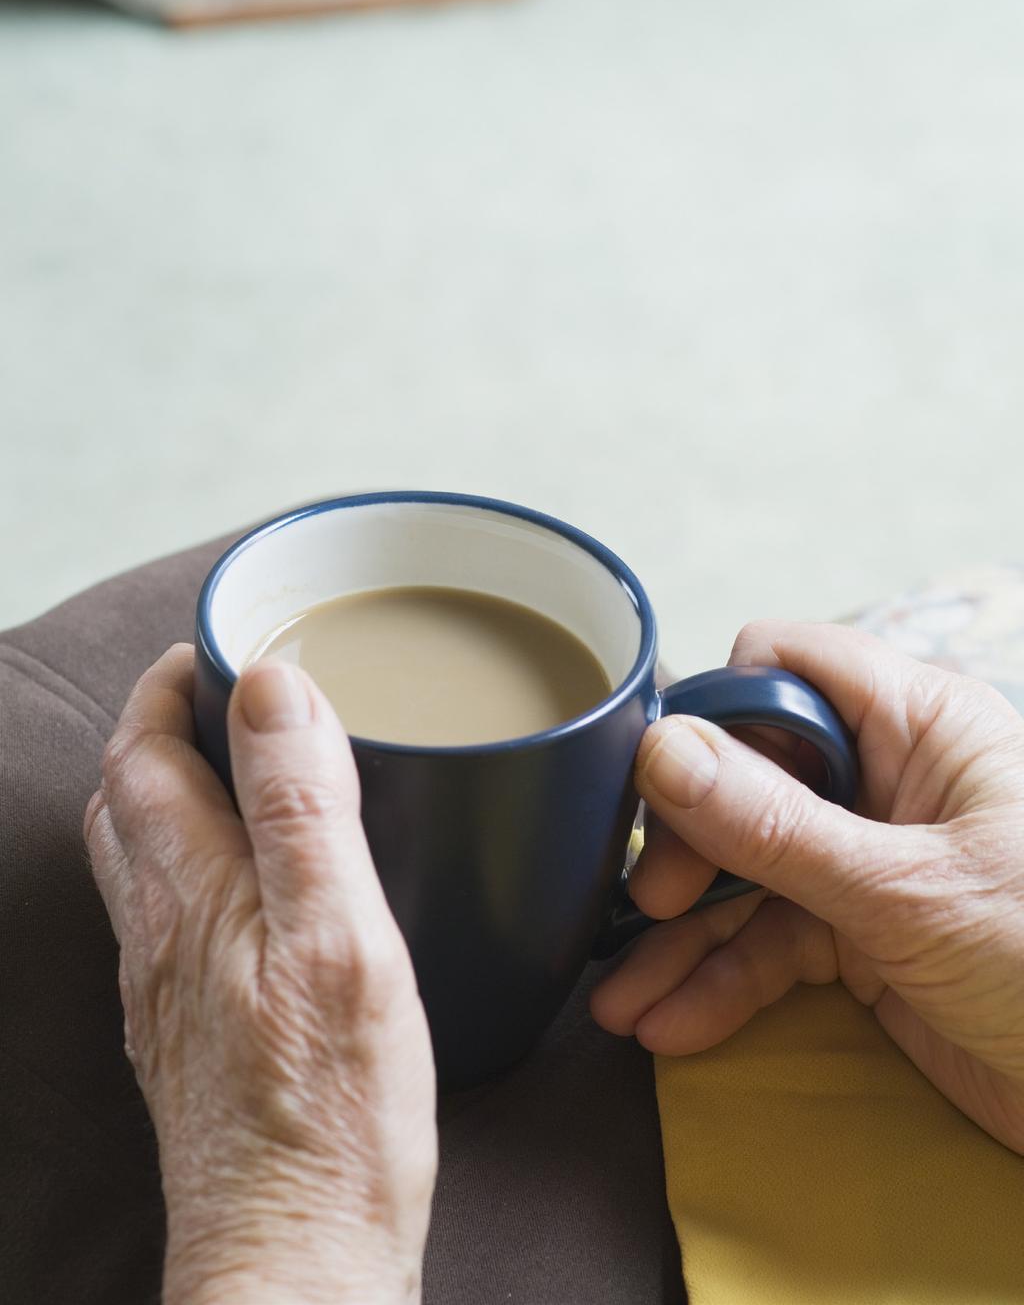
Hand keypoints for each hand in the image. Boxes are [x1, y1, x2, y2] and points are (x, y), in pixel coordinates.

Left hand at [84, 646, 436, 1304]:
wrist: (295, 1264)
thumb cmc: (331, 1116)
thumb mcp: (340, 941)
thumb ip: (301, 811)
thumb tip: (273, 690)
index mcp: (194, 897)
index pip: (143, 756)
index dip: (169, 687)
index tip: (216, 645)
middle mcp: (160, 938)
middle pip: (125, 803)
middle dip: (159, 730)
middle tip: (224, 696)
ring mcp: (168, 994)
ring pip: (142, 863)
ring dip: (170, 794)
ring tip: (239, 771)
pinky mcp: (191, 1039)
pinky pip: (170, 921)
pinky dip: (195, 865)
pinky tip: (252, 887)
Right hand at [590, 622, 1023, 1153]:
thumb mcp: (906, 895)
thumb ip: (777, 828)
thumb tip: (661, 750)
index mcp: (919, 725)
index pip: (783, 669)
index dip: (716, 716)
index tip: (664, 792)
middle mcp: (888, 779)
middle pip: (748, 776)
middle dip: (687, 845)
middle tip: (648, 906)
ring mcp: (872, 859)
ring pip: (748, 872)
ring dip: (684, 937)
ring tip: (621, 1000)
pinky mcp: (866, 937)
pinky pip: (771, 942)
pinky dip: (721, 982)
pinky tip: (673, 1021)